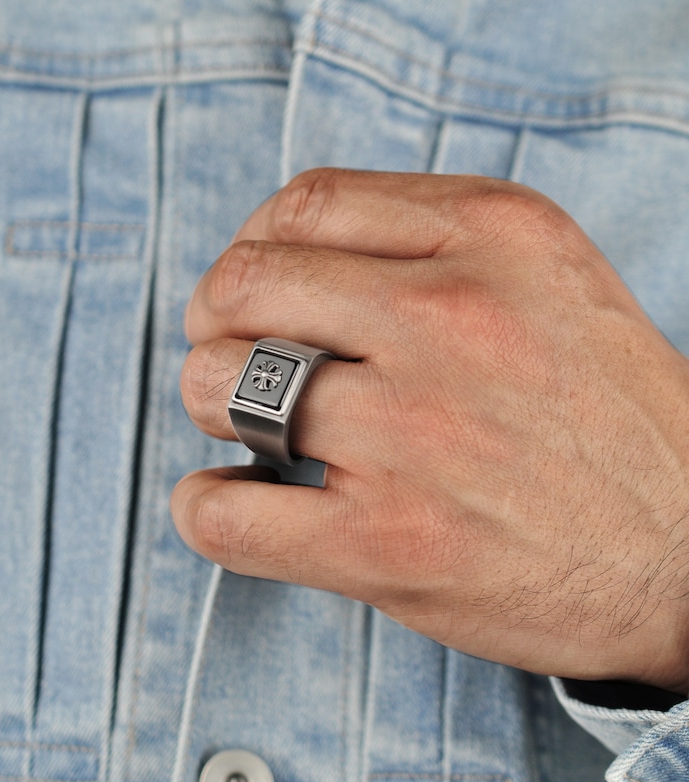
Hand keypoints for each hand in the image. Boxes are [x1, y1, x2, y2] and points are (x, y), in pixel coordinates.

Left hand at [171, 168, 688, 693]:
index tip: (253, 292)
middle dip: (216, 324)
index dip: (252, 247)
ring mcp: (414, 435)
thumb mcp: (545, 277)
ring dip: (210, 408)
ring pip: (219, 387)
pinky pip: (228, 518)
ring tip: (253, 437)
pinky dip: (204, 509)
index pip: (305, 205)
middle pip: (244, 285)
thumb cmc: (609, 416)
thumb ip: (427, 244)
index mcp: (491, 238)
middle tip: (233, 361)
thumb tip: (288, 254)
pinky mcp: (391, 544)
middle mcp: (449, 322)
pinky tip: (236, 503)